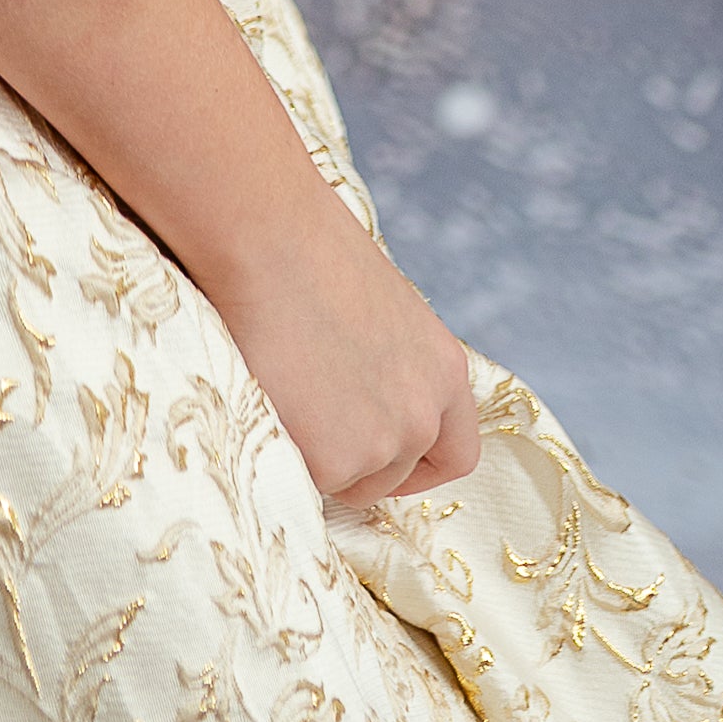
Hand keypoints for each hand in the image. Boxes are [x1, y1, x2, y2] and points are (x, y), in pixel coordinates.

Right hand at [209, 205, 480, 507]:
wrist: (266, 238)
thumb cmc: (306, 252)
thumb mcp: (378, 311)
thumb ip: (387, 365)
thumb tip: (358, 398)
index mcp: (445, 371)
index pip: (456, 453)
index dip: (418, 464)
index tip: (380, 456)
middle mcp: (425, 414)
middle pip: (394, 474)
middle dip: (354, 460)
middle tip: (307, 415)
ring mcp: (383, 442)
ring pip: (348, 483)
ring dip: (318, 458)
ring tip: (284, 392)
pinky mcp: (334, 461)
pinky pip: (305, 481)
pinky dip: (285, 453)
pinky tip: (267, 398)